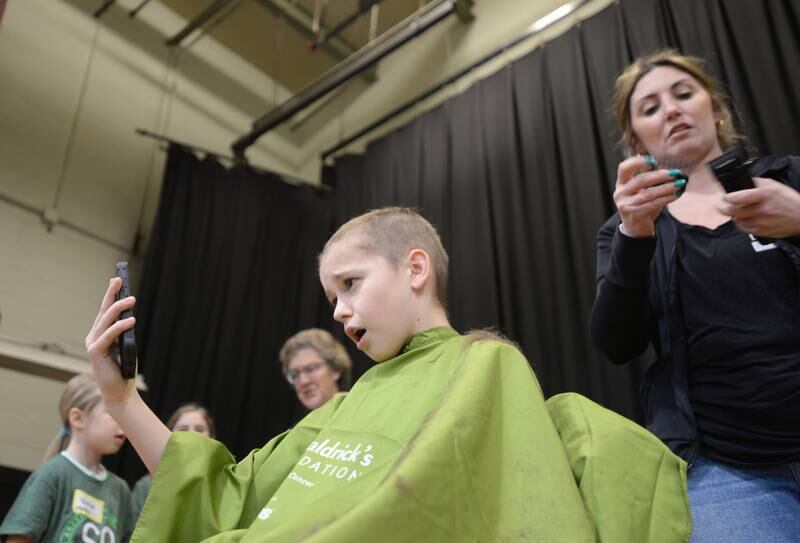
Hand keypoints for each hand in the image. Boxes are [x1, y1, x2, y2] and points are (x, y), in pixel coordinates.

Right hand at [85, 278, 137, 407]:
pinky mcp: (96, 353)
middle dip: (111, 294)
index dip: (110, 295)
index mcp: (99, 334)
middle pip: (103, 311)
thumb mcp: (126, 344)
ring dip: (119, 308)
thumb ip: (124, 330)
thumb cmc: (124, 367)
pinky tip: (131, 320)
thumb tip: (130, 313)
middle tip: (120, 281)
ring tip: (131, 299)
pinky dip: (120, 326)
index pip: (105, 311)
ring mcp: (93, 344)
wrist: (120, 390)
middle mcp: (93, 337)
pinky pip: (109, 335)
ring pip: (106, 321)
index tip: (116, 280)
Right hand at [614, 156, 683, 237]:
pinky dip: (667, 198)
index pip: (624, 168)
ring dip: (667, 187)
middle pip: (640, 180)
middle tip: (675, 173)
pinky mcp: (634, 215)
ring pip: (648, 193)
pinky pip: (653, 204)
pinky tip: (676, 195)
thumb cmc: (641, 205)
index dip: (637, 162)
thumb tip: (671, 170)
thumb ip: (649, 180)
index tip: (654, 161)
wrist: (635, 229)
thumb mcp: (640, 191)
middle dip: (660, 175)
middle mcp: (620, 193)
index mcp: (621, 183)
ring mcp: (625, 205)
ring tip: (680, 184)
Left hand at [717, 177, 799, 237]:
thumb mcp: (774, 185)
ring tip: (734, 210)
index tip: (725, 196)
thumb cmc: (789, 200)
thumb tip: (742, 182)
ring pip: (736, 220)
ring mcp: (760, 222)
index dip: (727, 197)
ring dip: (733, 215)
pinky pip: (744, 228)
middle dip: (722, 207)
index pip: (736, 197)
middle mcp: (761, 209)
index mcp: (764, 195)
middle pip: (732, 210)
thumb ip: (756, 183)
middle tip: (720, 204)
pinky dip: (740, 223)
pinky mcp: (761, 232)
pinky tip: (742, 218)